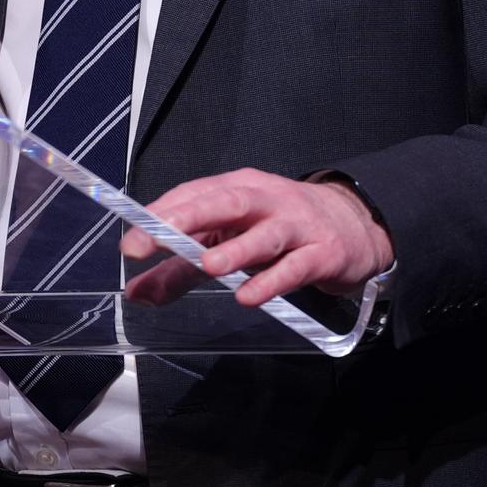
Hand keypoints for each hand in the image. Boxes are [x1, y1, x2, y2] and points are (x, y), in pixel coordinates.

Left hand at [121, 168, 392, 308]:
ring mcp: (295, 225)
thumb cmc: (283, 228)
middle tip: (152, 242)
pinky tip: (250, 298)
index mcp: (236, 188)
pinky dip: (272, 282)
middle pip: (224, 202)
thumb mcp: (230, 241)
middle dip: (186, 219)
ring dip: (236, 249)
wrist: (356, 226)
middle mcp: (264, 199)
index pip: (193, 195)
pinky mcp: (321, 253)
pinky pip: (294, 267)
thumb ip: (181, 271)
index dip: (161, 215)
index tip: (131, 244)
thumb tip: (136, 293)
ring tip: (208, 266)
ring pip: (263, 233)